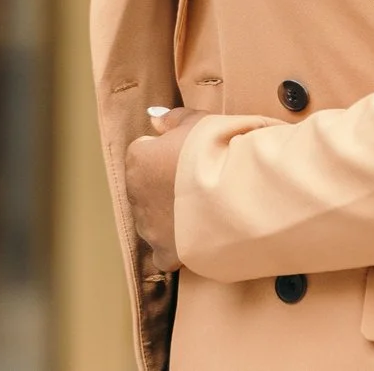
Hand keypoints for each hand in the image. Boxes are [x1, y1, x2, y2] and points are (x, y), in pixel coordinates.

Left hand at [125, 107, 207, 272]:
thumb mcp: (198, 121)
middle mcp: (136, 194)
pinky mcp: (166, 252)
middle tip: (198, 181)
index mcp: (139, 159)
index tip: (189, 156)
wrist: (238, 191)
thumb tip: (154, 120)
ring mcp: (149, 226)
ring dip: (170, 215)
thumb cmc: (218, 151)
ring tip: (202, 209)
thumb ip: (172, 119)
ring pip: (153, 219)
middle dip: (166, 185)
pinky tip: (193, 239)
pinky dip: (174, 248)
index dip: (168, 153)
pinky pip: (163, 253)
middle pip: (146, 187)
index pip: (144, 152)